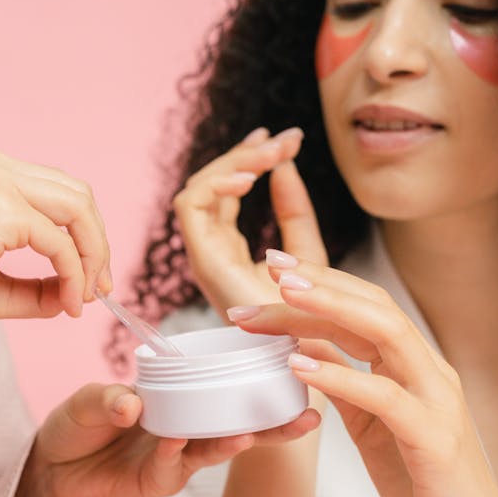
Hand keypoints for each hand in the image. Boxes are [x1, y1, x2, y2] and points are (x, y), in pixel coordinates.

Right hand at [0, 143, 111, 340]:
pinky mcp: (0, 208)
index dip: (84, 233)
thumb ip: (34, 284)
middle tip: (99, 290)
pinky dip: (73, 274)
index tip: (90, 278)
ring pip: (78, 209)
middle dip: (97, 243)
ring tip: (85, 298)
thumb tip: (73, 294)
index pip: (57, 190)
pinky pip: (60, 242)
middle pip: (76, 193)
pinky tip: (67, 303)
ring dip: (92, 257)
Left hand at [27, 383, 318, 496]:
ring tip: (252, 431)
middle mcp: (186, 429)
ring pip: (213, 449)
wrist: (52, 469)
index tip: (290, 365)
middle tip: (307, 413)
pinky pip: (170, 466)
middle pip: (238, 424)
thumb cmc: (80, 425)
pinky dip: (174, 452)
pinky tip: (178, 440)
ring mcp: (174, 458)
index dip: (254, 380)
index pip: (223, 388)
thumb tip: (132, 404)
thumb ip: (109, 397)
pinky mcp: (154, 482)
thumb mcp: (90, 399)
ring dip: (234, 440)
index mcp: (180, 400)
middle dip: (273, 422)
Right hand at [173, 126, 327, 317]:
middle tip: (285, 139)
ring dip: (233, 163)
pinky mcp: (202, 261)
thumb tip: (285, 163)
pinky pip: (189, 206)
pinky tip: (251, 176)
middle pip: (210, 185)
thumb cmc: (308, 318)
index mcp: (228, 247)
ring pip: (197, 188)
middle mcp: (210, 250)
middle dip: (246, 154)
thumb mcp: (304, 249)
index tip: (287, 139)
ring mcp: (203, 255)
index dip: (251, 159)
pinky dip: (214, 183)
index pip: (227, 191)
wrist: (307, 357)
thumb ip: (293, 208)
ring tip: (271, 153)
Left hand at [229, 251, 497, 496]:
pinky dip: (339, 377)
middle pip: (373, 306)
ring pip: (387, 332)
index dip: (321, 282)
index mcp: (413, 365)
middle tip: (271, 267)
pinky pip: (384, 396)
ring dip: (331, 309)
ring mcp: (437, 400)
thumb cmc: (420, 480)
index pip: (366, 306)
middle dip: (320, 282)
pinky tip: (298, 365)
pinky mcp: (434, 439)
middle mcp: (429, 371)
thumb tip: (303, 346)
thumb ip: (343, 382)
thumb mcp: (369, 422)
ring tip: (283, 296)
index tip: (273, 268)